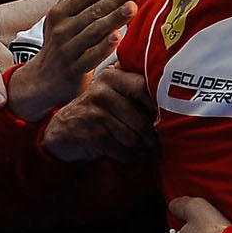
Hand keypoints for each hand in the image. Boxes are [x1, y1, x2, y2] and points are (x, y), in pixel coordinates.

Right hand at [10, 0, 141, 121]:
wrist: (44, 79)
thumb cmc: (60, 42)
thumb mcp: (62, 14)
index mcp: (60, 12)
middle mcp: (62, 29)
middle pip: (93, 11)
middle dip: (116, 0)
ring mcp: (67, 50)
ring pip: (93, 31)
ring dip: (114, 19)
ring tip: (132, 8)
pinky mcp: (74, 70)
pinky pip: (91, 56)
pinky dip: (104, 46)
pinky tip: (118, 36)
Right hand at [41, 65, 157, 162]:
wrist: (62, 131)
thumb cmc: (95, 111)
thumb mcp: (110, 92)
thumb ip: (133, 89)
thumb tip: (169, 102)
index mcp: (110, 76)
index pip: (144, 87)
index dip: (158, 105)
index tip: (162, 115)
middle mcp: (102, 92)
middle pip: (142, 119)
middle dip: (152, 134)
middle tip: (155, 139)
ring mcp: (96, 114)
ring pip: (134, 137)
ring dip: (142, 147)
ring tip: (144, 147)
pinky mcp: (93, 136)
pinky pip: (123, 151)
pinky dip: (131, 156)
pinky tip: (130, 153)